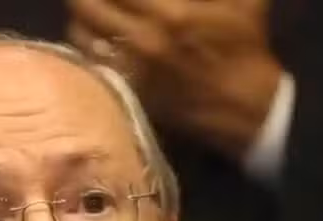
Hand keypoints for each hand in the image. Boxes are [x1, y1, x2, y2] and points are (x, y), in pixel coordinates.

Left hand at [68, 0, 282, 159]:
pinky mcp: (124, 88)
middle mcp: (142, 39)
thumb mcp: (243, 2)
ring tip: (84, 9)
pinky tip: (90, 35)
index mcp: (170, 13)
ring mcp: (129, 67)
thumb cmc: (244, 49)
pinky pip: (89, 62)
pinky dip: (84, 44)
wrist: (242, 107)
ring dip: (78, 16)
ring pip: (80, 33)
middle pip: (86, 4)